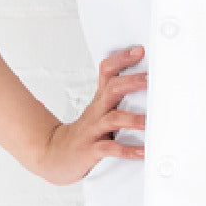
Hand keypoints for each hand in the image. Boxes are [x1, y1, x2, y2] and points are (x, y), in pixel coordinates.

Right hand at [36, 45, 147, 185]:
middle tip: (151, 78)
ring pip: (113, 119)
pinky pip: (111, 149)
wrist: (54, 155)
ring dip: (134, 120)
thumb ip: (119, 99)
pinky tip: (143, 152)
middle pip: (112, 89)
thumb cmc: (84, 134)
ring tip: (151, 122)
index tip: (139, 50)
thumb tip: (151, 88)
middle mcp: (96, 112)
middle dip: (132, 82)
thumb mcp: (99, 111)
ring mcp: (93, 130)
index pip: (107, 72)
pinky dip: (128, 150)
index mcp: (100, 100)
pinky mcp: (91, 150)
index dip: (121, 59)